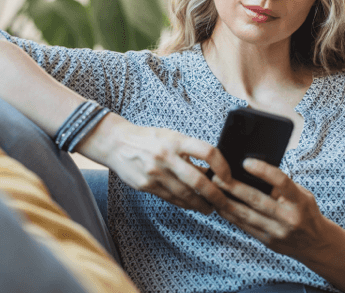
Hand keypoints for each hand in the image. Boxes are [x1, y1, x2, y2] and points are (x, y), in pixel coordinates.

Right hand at [78, 113, 231, 213]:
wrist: (116, 143)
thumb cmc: (148, 139)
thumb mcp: (171, 137)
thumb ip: (190, 151)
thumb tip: (213, 168)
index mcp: (176, 140)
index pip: (207, 152)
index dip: (222, 166)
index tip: (228, 177)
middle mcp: (166, 156)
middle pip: (198, 180)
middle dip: (215, 195)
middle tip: (224, 203)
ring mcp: (155, 173)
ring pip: (185, 194)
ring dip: (201, 204)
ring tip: (211, 208)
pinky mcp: (146, 185)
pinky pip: (171, 198)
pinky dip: (185, 203)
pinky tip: (192, 205)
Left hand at [212, 158, 332, 258]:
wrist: (315, 244)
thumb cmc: (306, 212)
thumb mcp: (303, 195)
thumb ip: (283, 186)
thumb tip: (254, 172)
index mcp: (300, 202)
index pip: (281, 182)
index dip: (263, 171)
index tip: (246, 162)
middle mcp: (289, 218)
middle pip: (257, 200)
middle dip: (234, 188)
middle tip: (218, 176)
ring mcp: (277, 232)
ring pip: (246, 215)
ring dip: (227, 202)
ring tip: (213, 190)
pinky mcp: (267, 241)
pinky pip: (245, 226)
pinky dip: (231, 215)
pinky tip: (220, 206)